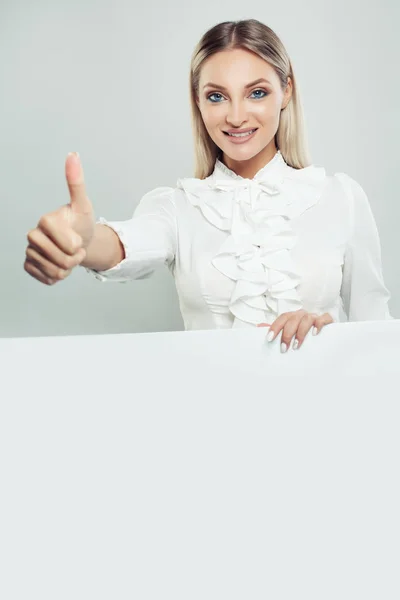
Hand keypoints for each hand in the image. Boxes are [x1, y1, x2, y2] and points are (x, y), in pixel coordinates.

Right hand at [24, 153, 94, 284]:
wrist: (79, 241)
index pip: (67, 244)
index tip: (78, 238)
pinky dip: (59, 276)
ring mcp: (30, 252)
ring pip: (56, 272)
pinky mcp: (29, 266)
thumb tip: (73, 155)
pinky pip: (47, 279)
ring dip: (68, 268)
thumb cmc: (80, 223)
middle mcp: (33, 235)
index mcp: (45, 220)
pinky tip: (59, 264)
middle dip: (75, 258)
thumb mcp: (83, 205)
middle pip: (61, 260)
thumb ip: (76, 182)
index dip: (77, 245)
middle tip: (75, 248)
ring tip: (68, 256)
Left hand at [258, 310, 333, 352]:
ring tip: (297, 346)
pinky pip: (324, 318)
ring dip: (300, 333)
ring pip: (307, 319)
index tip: (269, 339)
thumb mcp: (289, 335)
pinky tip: (314, 334)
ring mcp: (315, 316)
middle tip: (284, 348)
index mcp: (292, 317)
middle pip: (293, 319)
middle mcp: (302, 315)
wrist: (325, 337)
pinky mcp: (327, 320)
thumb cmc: (303, 335)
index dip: (275, 328)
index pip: (282, 318)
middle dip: (287, 334)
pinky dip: (319, 324)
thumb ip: (277, 331)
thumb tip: (259, 327)